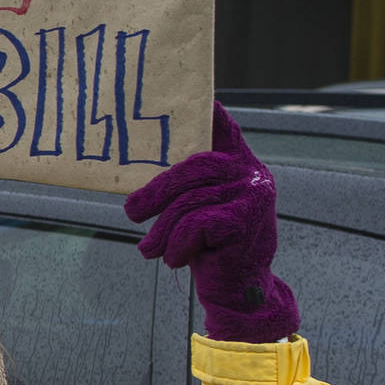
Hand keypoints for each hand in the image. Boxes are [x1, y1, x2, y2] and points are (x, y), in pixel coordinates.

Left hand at [124, 103, 298, 341]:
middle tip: (131, 213)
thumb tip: (138, 168)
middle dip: (155, 192)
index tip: (196, 93)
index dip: (208, 109)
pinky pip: (196, 225)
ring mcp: (254, 195)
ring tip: (150, 250)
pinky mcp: (247, 220)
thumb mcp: (197, 209)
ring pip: (188, 202)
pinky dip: (178, 245)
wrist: (238, 291)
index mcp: (239, 163)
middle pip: (192, 168)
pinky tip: (175, 259)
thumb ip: (185, 185)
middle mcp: (251, 172)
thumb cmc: (209, 246)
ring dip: (162, 231)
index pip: (223, 128)